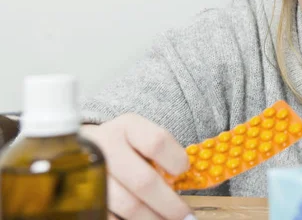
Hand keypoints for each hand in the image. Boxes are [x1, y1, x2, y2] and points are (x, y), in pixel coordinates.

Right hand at [81, 115, 195, 219]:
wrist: (83, 150)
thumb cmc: (124, 147)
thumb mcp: (141, 139)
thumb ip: (160, 156)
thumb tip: (184, 182)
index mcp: (127, 126)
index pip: (157, 142)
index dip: (175, 160)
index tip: (183, 172)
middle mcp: (105, 146)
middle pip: (144, 180)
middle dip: (169, 204)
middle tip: (185, 216)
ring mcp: (89, 172)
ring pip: (127, 205)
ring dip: (152, 218)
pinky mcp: (80, 195)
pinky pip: (109, 216)